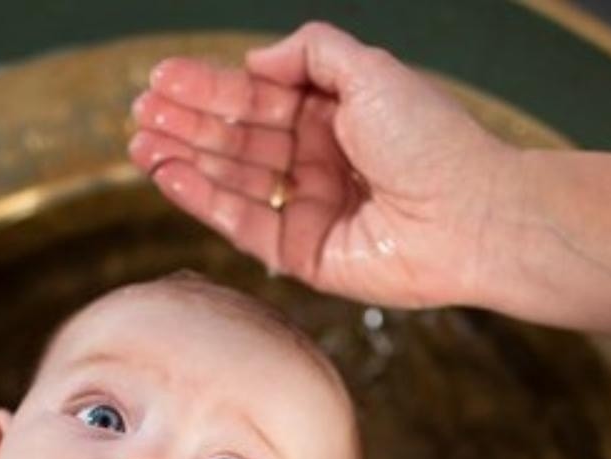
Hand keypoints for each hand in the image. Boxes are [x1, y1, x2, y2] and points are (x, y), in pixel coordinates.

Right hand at [129, 21, 513, 310]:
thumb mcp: (370, 71)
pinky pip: (244, 224)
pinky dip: (204, 200)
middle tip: (139, 113)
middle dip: (186, 123)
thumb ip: (310, 52)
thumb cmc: (432, 141)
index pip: (256, 99)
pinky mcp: (303, 254)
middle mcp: (318, 160)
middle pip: (237, 138)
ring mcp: (308, 208)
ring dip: (183, 160)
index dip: (208, 88)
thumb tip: (254, 61)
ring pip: (232, 180)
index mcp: (334, 116)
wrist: (471, 214)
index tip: (161, 78)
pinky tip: (169, 176)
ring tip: (139, 143)